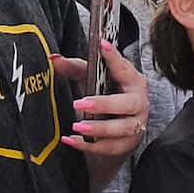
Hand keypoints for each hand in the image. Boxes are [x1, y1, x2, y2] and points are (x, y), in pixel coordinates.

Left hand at [58, 41, 149, 160]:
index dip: (114, 57)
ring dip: (99, 129)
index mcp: (133, 82)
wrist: (119, 127)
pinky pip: (111, 147)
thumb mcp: (92, 79)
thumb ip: (74, 68)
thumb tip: (54, 59)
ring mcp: (136, 125)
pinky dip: (90, 145)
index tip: (101, 45)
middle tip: (80, 103)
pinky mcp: (128, 143)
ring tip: (77, 126)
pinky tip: (72, 140)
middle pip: (128, 105)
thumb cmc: (107, 95)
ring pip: (122, 129)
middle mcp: (139, 103)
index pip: (124, 68)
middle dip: (105, 104)